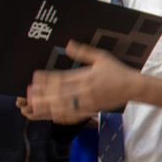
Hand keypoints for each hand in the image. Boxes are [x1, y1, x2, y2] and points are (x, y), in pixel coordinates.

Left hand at [22, 41, 138, 122]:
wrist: (133, 87)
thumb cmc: (118, 71)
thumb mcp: (101, 57)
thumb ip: (83, 52)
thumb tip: (68, 44)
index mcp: (84, 76)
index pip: (60, 78)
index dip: (46, 79)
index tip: (35, 78)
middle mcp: (84, 90)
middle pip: (58, 93)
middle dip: (42, 94)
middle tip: (29, 94)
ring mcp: (88, 101)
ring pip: (64, 105)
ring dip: (49, 106)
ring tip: (36, 107)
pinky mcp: (92, 109)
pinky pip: (75, 115)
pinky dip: (63, 116)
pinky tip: (54, 117)